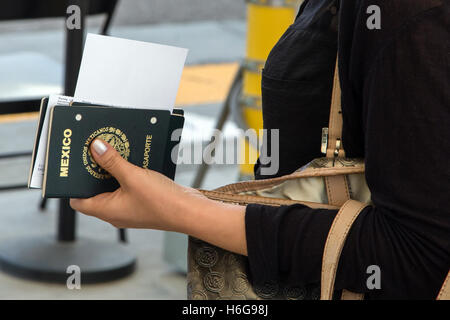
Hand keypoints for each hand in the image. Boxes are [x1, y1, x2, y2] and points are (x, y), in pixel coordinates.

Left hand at [70, 139, 247, 254]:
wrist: (190, 211)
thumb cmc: (161, 202)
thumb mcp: (133, 177)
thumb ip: (112, 162)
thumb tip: (96, 148)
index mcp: (107, 211)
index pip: (78, 201)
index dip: (73, 184)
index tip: (73, 166)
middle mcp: (116, 212)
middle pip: (95, 191)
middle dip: (94, 172)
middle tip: (92, 151)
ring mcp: (130, 208)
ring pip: (113, 187)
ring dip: (112, 171)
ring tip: (112, 151)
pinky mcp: (142, 202)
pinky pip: (128, 186)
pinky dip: (126, 174)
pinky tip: (131, 159)